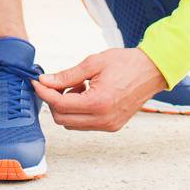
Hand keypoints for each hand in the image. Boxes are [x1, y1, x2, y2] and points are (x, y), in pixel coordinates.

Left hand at [34, 48, 165, 132]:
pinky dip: (78, 111)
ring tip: (78, 86)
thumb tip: (45, 81)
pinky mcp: (112, 126)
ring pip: (72, 123)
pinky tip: (86, 93)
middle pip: (62, 119)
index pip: (60, 104)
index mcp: (98, 103)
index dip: (44, 93)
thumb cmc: (126, 63)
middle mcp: (103, 120)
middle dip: (54, 101)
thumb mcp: (93, 64)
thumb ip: (67, 75)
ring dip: (67, 106)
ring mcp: (108, 125)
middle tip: (56, 82)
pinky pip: (85, 123)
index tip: (37, 82)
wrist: (152, 71)